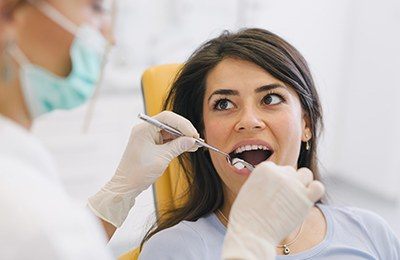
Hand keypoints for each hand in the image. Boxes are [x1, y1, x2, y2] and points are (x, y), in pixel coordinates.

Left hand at [88, 111, 198, 226]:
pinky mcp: (151, 144)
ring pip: (169, 131)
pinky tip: (188, 147)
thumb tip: (192, 140)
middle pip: (169, 123)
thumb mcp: (162, 158)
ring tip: (195, 144)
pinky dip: (177, 143)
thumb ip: (178, 146)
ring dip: (182, 137)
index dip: (183, 124)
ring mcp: (148, 136)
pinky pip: (167, 139)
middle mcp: (145, 129)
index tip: (193, 134)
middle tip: (197, 139)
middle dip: (184, 130)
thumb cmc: (138, 172)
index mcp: (144, 129)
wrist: (126, 186)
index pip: (167, 118)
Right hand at [222, 162, 324, 258]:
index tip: (271, 194)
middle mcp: (280, 173)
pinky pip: (318, 187)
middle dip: (287, 184)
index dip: (275, 182)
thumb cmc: (246, 216)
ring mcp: (294, 185)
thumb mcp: (249, 189)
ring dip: (302, 184)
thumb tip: (274, 181)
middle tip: (281, 200)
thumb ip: (263, 181)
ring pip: (306, 174)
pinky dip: (314, 191)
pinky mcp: (305, 199)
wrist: (252, 233)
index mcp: (265, 168)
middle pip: (290, 172)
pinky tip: (306, 200)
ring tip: (294, 199)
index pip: (277, 168)